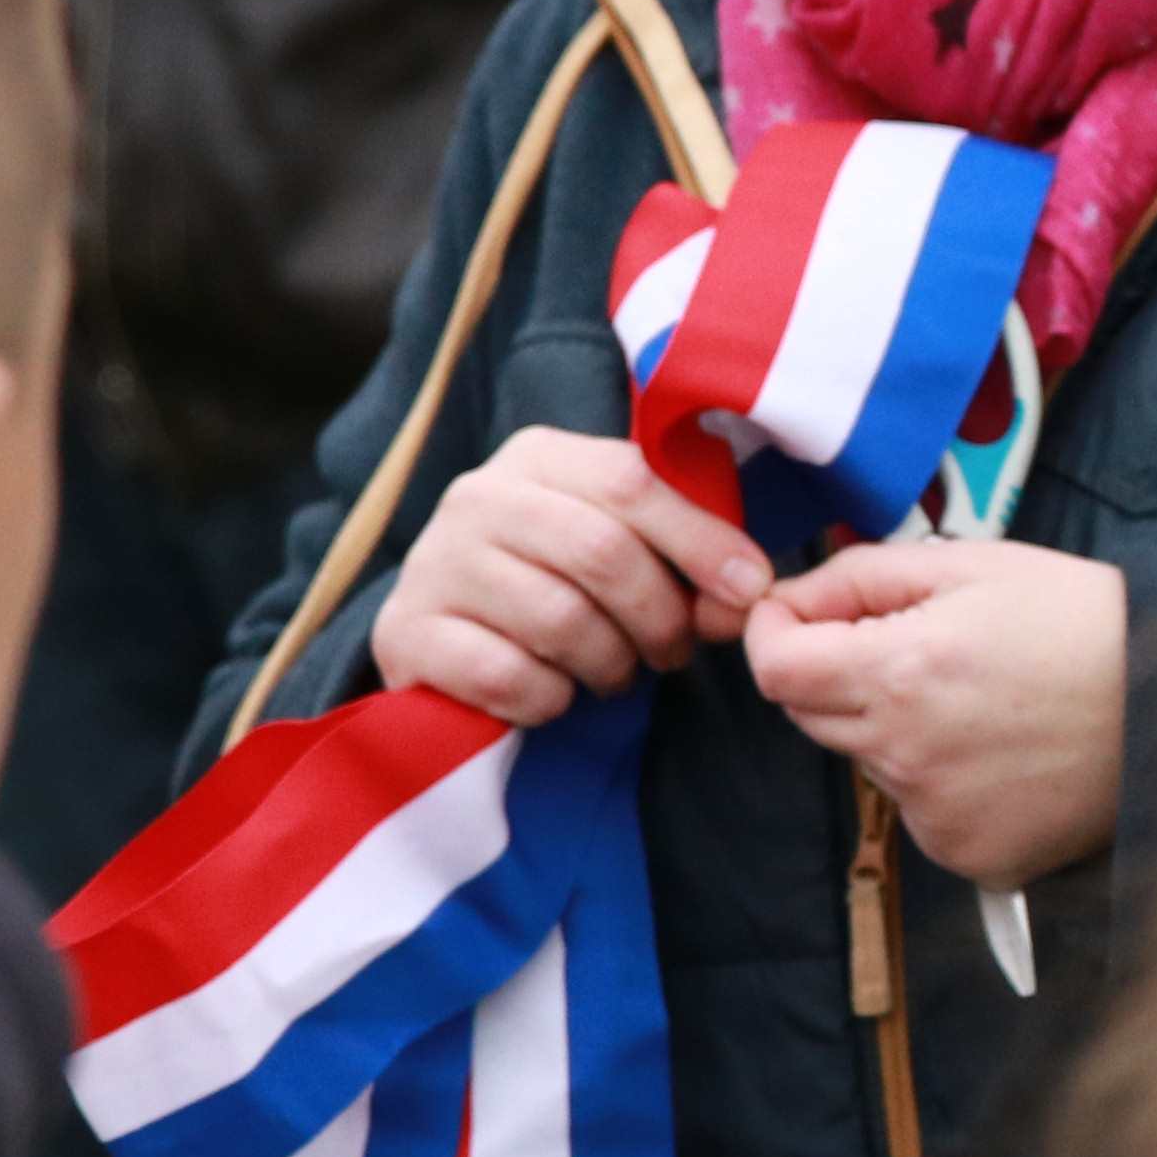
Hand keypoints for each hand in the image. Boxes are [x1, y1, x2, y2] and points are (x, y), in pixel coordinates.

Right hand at [374, 428, 771, 721]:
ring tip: (614, 672)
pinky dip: (550, 699)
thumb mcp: (625, 553)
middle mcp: (477, 497)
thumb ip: (689, 562)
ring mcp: (432, 563)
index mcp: (539, 457)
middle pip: (602, 551)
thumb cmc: (559, 586)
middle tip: (674, 652)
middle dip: (660, 616)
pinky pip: (508, 676)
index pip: (630, 480)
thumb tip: (746, 596)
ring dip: (610, 663)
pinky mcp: (406, 634)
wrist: (447, 641)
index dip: (701, 539)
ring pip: (560, 619)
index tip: (749, 590)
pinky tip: (553, 694)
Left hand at [741, 538, 1127, 890]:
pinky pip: (922, 813)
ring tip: (986, 704)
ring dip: (899, 730)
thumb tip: (792, 599)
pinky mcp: (969, 854)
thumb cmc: (1084, 622)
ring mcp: (936, 813)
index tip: (798, 618)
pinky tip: (1006, 753)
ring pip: (872, 763)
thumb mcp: (974, 564)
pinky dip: (946, 783)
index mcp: (900, 670)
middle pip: (812, 716)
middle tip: (920, 649)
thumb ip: (864, 575)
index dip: (775, 633)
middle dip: (841, 675)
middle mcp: (906, 752)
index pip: (775, 668)